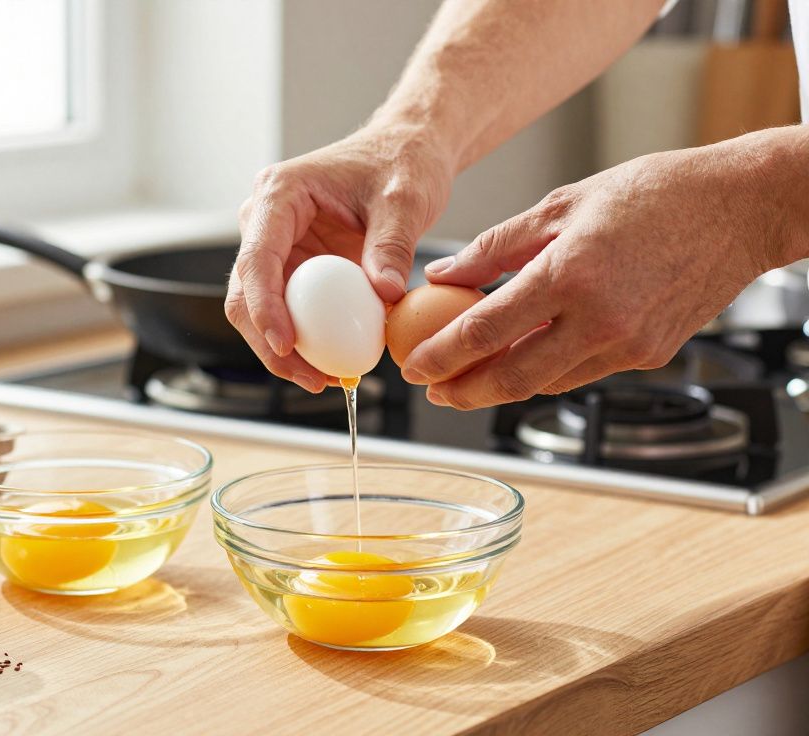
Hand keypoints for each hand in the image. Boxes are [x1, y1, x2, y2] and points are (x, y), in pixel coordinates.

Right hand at [226, 126, 453, 392]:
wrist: (406, 154)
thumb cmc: (401, 163)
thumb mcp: (405, 200)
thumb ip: (393, 245)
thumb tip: (386, 295)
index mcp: (279, 195)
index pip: (256, 259)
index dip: (264, 307)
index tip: (286, 344)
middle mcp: (265, 222)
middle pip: (244, 293)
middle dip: (269, 342)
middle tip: (310, 377)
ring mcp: (277, 247)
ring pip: (259, 310)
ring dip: (285, 352)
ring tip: (325, 380)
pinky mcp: (295, 268)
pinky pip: (289, 313)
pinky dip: (306, 341)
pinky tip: (333, 364)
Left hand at [402, 140, 792, 408]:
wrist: (740, 208)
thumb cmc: (655, 194)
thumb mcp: (562, 205)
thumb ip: (496, 246)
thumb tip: (444, 276)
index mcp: (569, 273)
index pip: (484, 330)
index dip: (440, 356)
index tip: (413, 366)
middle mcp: (599, 318)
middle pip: (512, 377)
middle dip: (463, 392)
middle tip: (434, 391)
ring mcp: (628, 343)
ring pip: (548, 382)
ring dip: (503, 385)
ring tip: (470, 377)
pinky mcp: (650, 355)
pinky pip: (583, 373)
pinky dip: (548, 370)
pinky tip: (525, 358)